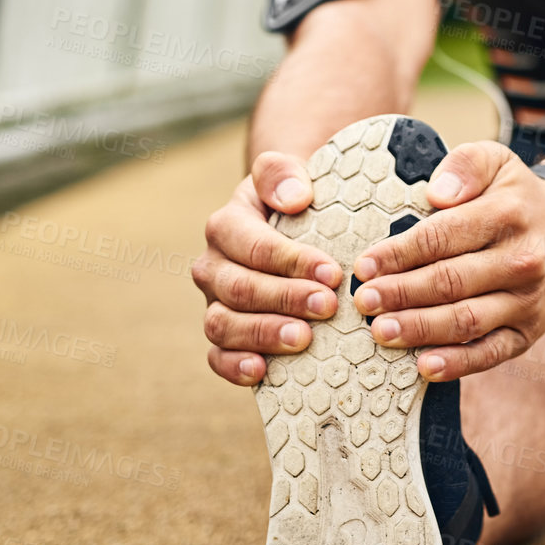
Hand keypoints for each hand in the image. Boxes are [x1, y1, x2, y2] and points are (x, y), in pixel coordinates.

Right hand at [194, 151, 345, 386]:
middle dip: (285, 299)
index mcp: (226, 226)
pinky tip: (262, 371)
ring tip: (303, 339)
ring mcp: (214, 303)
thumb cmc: (294, 202)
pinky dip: (234, 366)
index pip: (253, 245)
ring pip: (223, 325)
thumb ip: (283, 174)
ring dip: (263, 334)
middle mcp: (213, 266)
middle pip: (239, 288)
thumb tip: (293, 199)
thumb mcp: (289, 176)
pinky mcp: (222, 335)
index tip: (331, 272)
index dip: (291, 261)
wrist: (287, 224)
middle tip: (328, 306)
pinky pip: (216, 356)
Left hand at [351, 141, 544, 380]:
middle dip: (401, 293)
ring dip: (420, 329)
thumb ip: (466, 166)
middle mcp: (522, 262)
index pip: (444, 237)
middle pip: (451, 282)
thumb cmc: (515, 196)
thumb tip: (437, 193)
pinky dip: (457, 363)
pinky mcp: (528, 333)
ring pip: (466, 320)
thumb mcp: (497, 160)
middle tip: (363, 301)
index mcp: (508, 216)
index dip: (400, 253)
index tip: (365, 265)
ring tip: (380, 331)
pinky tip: (423, 366)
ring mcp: (527, 302)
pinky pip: (491, 353)